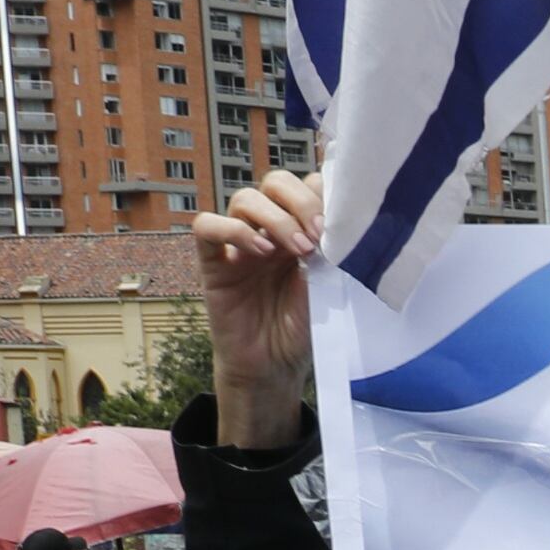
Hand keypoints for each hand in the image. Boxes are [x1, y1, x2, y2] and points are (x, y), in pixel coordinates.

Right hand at [187, 169, 323, 446]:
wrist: (275, 366)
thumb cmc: (303, 327)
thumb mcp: (329, 287)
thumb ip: (332, 253)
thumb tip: (343, 224)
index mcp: (302, 229)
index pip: (307, 185)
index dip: (323, 192)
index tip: (343, 219)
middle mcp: (270, 229)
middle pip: (276, 183)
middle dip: (300, 200)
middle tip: (319, 234)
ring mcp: (240, 243)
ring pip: (245, 198)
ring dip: (275, 217)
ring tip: (298, 249)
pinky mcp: (213, 263)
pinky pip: (207, 227)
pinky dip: (233, 230)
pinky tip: (260, 251)